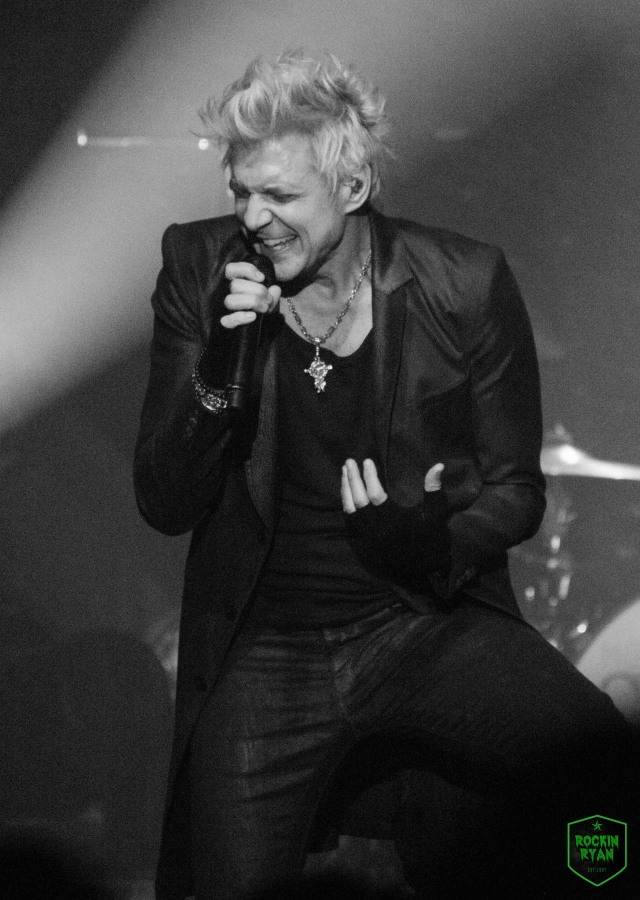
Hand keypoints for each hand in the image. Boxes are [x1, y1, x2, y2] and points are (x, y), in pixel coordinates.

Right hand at [221, 261, 281, 328]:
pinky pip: (227, 320)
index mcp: (232, 282)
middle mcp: (224, 294)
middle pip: (235, 285)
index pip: (231, 269)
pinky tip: (253, 316)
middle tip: (269, 298)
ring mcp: (222, 309)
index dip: (247, 270)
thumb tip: (275, 289)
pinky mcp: (224, 324)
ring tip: (265, 308)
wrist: (262, 327)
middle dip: (257, 291)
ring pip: (230, 301)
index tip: (262, 278)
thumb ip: (273, 292)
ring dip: (252, 303)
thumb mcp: (269, 297)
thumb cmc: (262, 307)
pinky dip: (241, 317)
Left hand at [341, 458, 449, 579]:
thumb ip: (434, 490)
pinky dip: (346, 508)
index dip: (369, 476)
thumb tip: (438, 465)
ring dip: (345, 491)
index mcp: (394, 522)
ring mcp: (368, 540)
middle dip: (352, 480)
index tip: (366, 461)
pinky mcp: (363, 546)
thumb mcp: (436, 514)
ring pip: (350, 512)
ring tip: (344, 473)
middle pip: (358, 502)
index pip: (375, 495)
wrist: (424, 572)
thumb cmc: (431, 539)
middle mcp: (377, 532)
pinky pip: (349, 524)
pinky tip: (346, 495)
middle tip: (348, 462)